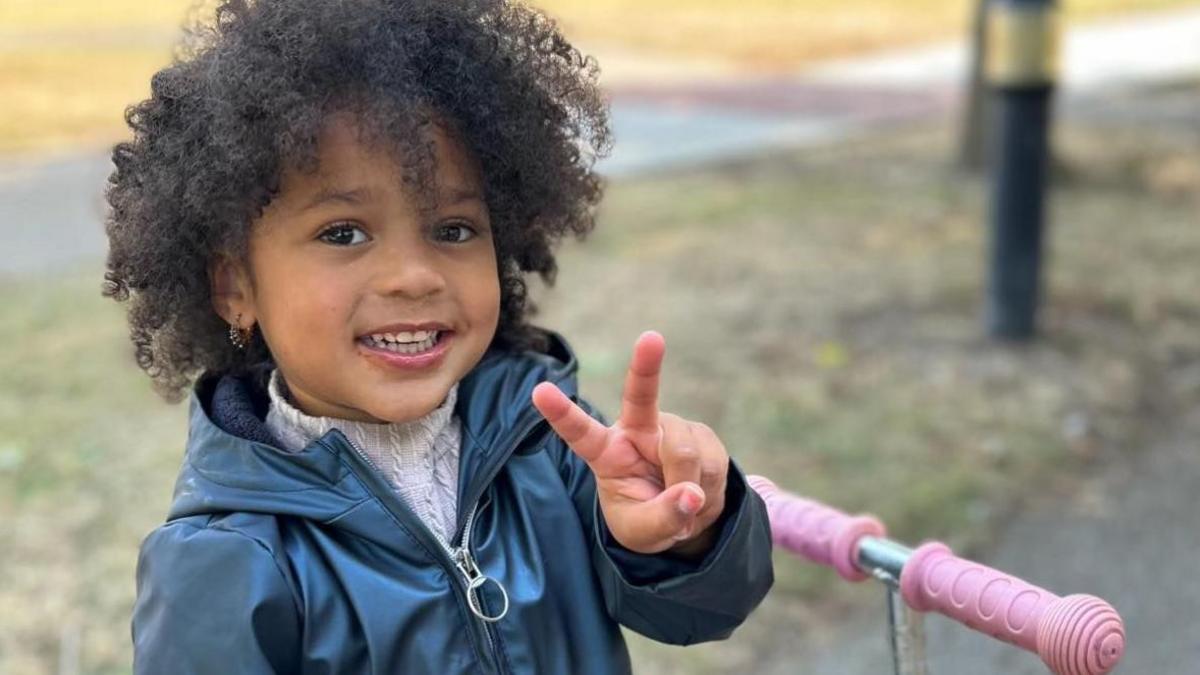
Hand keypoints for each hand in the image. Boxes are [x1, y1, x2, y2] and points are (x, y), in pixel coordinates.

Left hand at [531, 331, 728, 555]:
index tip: (539, 390)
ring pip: (684, 451)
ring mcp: (671, 428)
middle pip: (641, 398)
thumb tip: (693, 496)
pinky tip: (702, 491)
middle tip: (651, 336)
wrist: (683, 516)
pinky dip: (710, 486)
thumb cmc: (648, 519)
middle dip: (645, 364)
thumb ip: (663, 518)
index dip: (560, 413)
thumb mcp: (645, 533)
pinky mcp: (701, 434)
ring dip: (691, 485)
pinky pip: (712, 462)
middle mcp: (636, 430)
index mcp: (605, 452)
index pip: (579, 432)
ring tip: (684, 502)